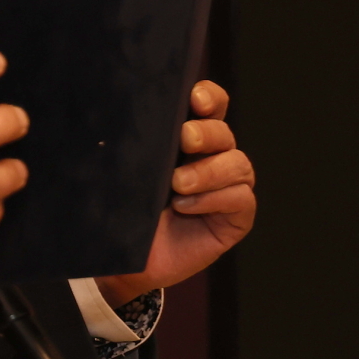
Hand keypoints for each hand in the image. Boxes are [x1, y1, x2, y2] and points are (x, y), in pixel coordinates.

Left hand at [94, 81, 256, 307]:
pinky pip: (241, 199)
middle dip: (206, 132)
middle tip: (184, 140)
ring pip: (237, 164)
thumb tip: (117, 118)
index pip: (209, 106)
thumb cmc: (118, 210)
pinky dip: (216, 199)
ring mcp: (226, 187)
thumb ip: (128, 147)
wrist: (122, 261)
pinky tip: (186, 206)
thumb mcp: (119, 173)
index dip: (209, 97)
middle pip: (222, 132)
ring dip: (209, 171)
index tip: (194, 98)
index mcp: (183, 139)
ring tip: (178, 184)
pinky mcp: (235, 217)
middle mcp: (209, 158)